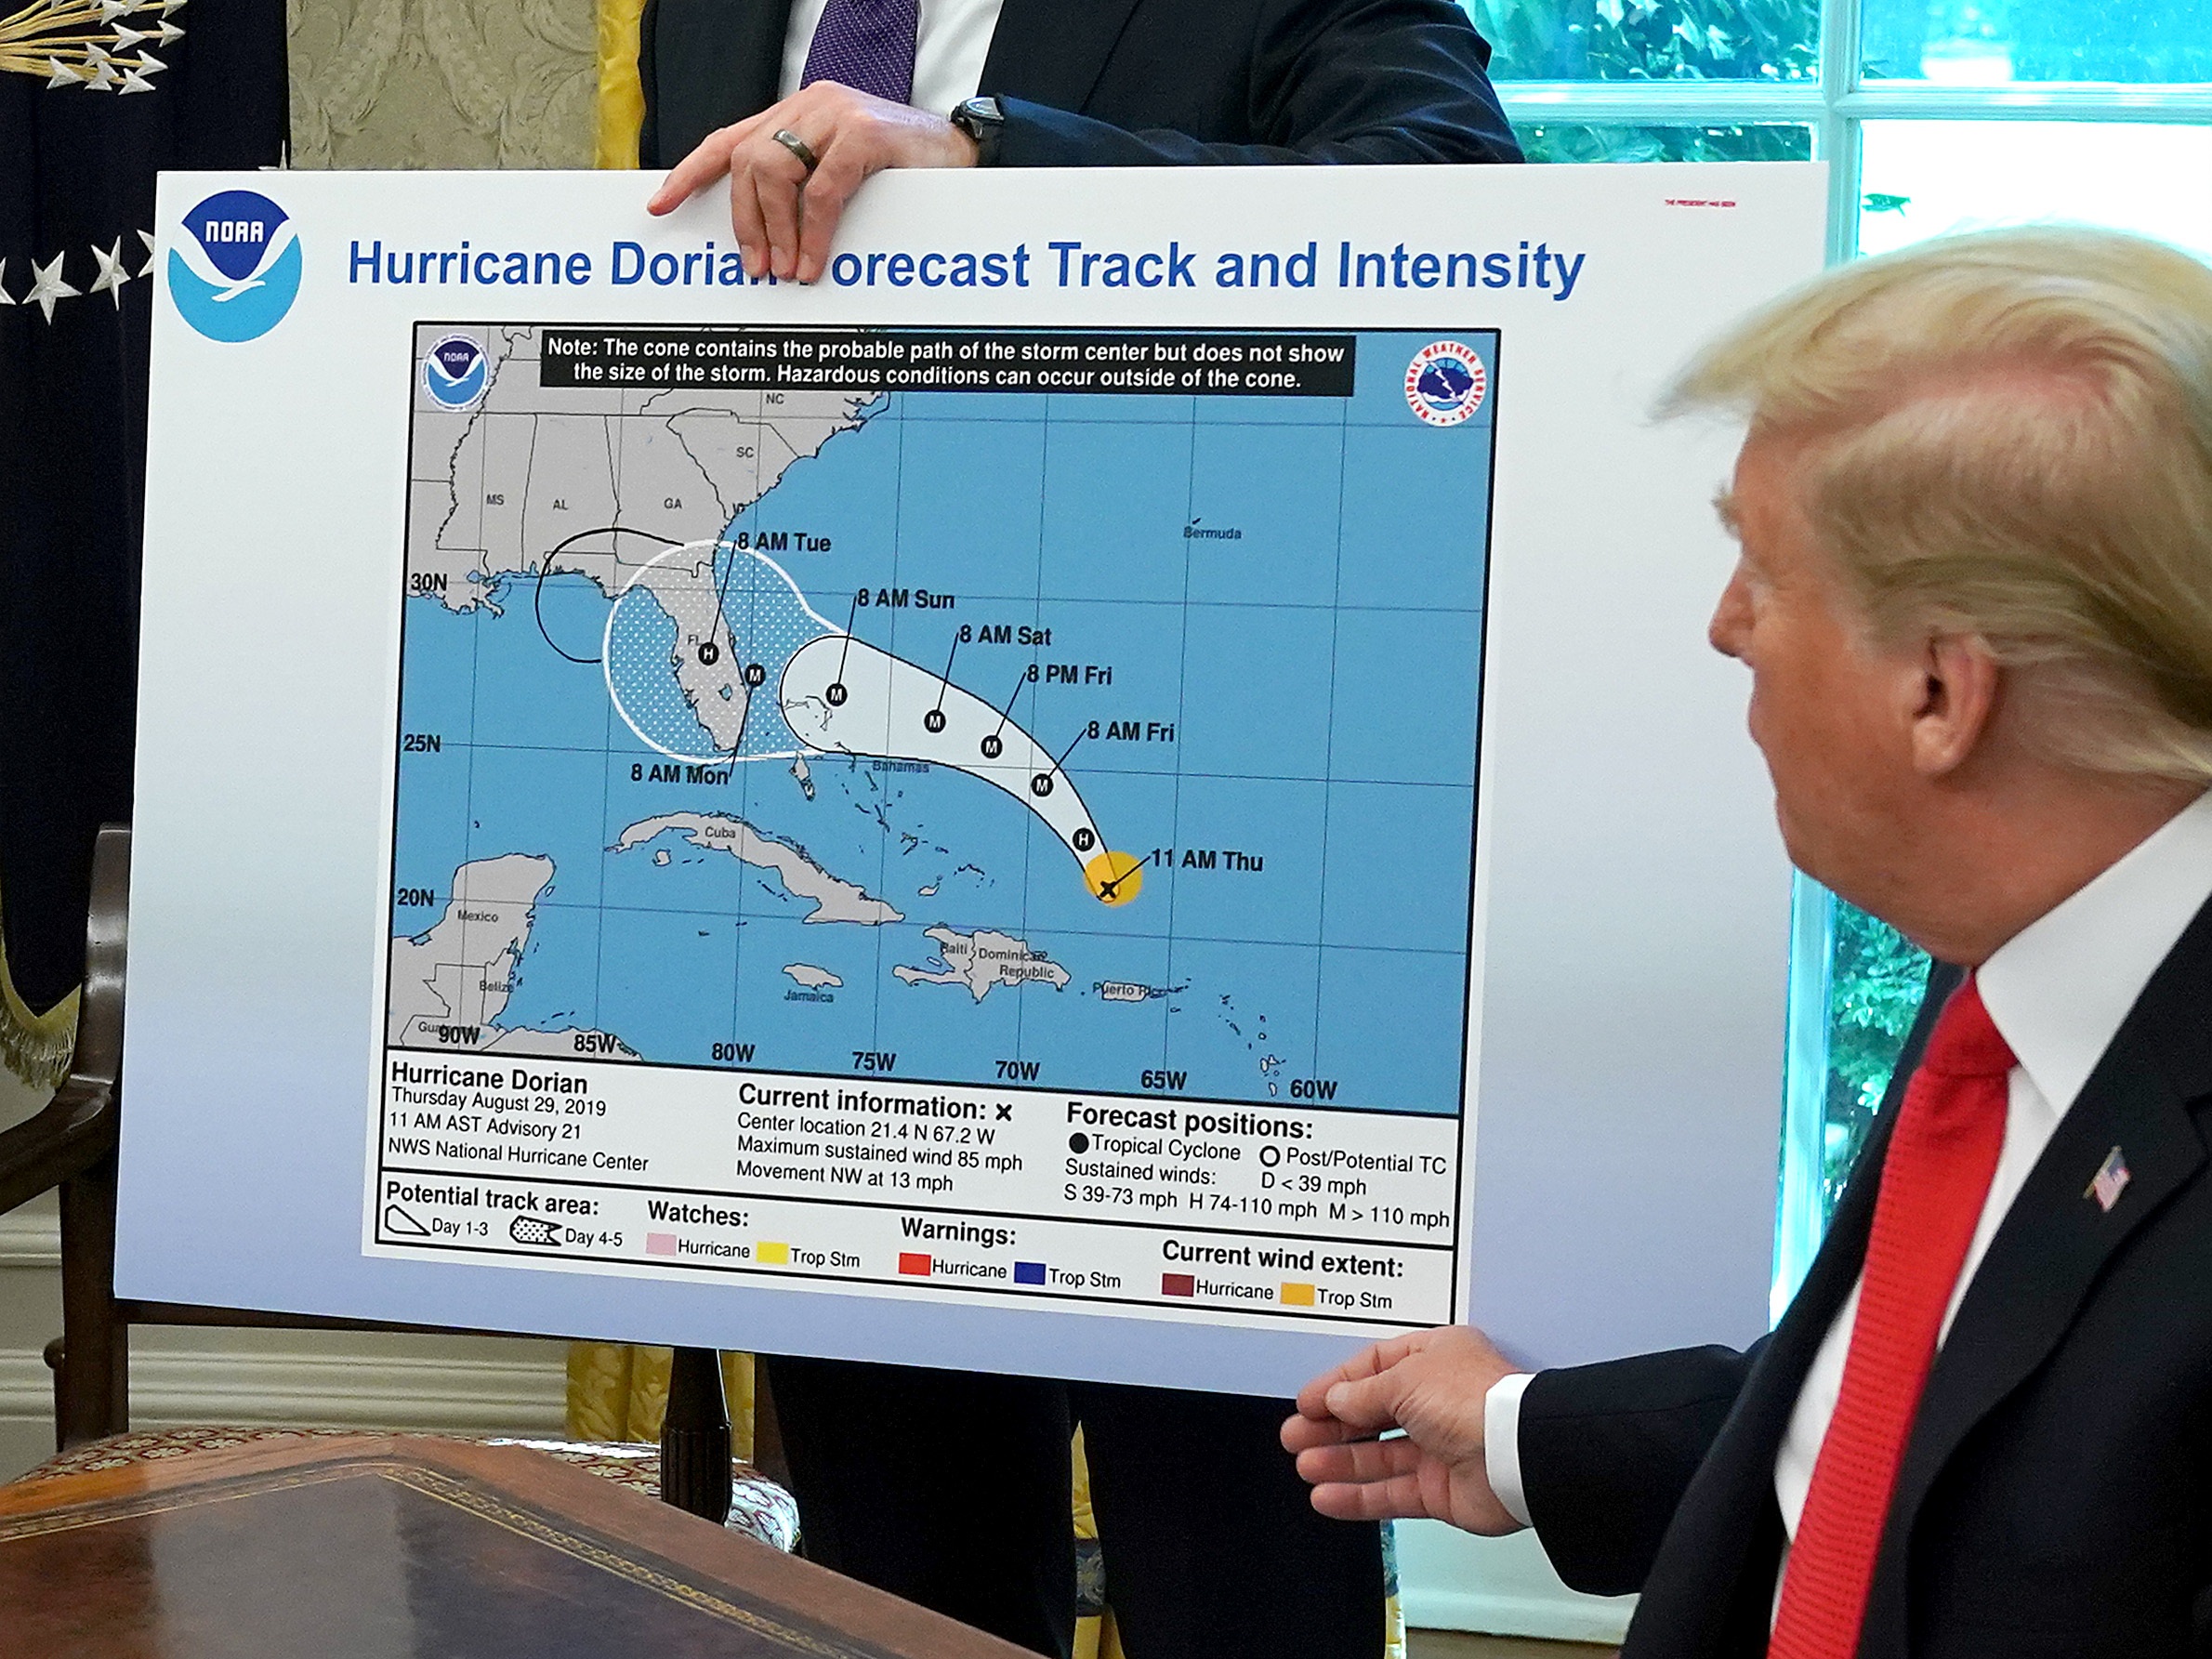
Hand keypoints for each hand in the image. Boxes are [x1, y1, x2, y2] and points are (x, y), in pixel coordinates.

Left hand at [646, 81, 979, 283]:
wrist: (964, 150)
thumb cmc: (905, 171)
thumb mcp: (843, 175)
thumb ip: (803, 188)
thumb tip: (768, 242)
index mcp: (796, 115)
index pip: (729, 141)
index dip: (690, 174)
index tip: (659, 205)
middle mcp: (807, 106)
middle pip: (746, 163)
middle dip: (745, 223)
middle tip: (757, 268)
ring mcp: (833, 113)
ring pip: (774, 173)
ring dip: (775, 230)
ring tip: (786, 270)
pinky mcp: (862, 132)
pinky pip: (820, 192)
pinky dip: (813, 233)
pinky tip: (814, 261)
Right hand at [1281, 1325, 1526, 1534]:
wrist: (1516, 1454)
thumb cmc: (1473, 1401)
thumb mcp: (1404, 1379)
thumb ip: (1363, 1393)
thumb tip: (1336, 1399)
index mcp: (1435, 1359)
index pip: (1375, 1367)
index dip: (1338, 1384)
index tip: (1307, 1401)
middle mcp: (1437, 1401)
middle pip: (1373, 1414)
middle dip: (1331, 1425)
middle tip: (1295, 1435)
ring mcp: (1439, 1448)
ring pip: (1378, 1456)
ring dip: (1339, 1461)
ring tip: (1305, 1465)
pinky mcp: (1440, 1491)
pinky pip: (1391, 1493)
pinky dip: (1358, 1497)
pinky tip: (1327, 1496)